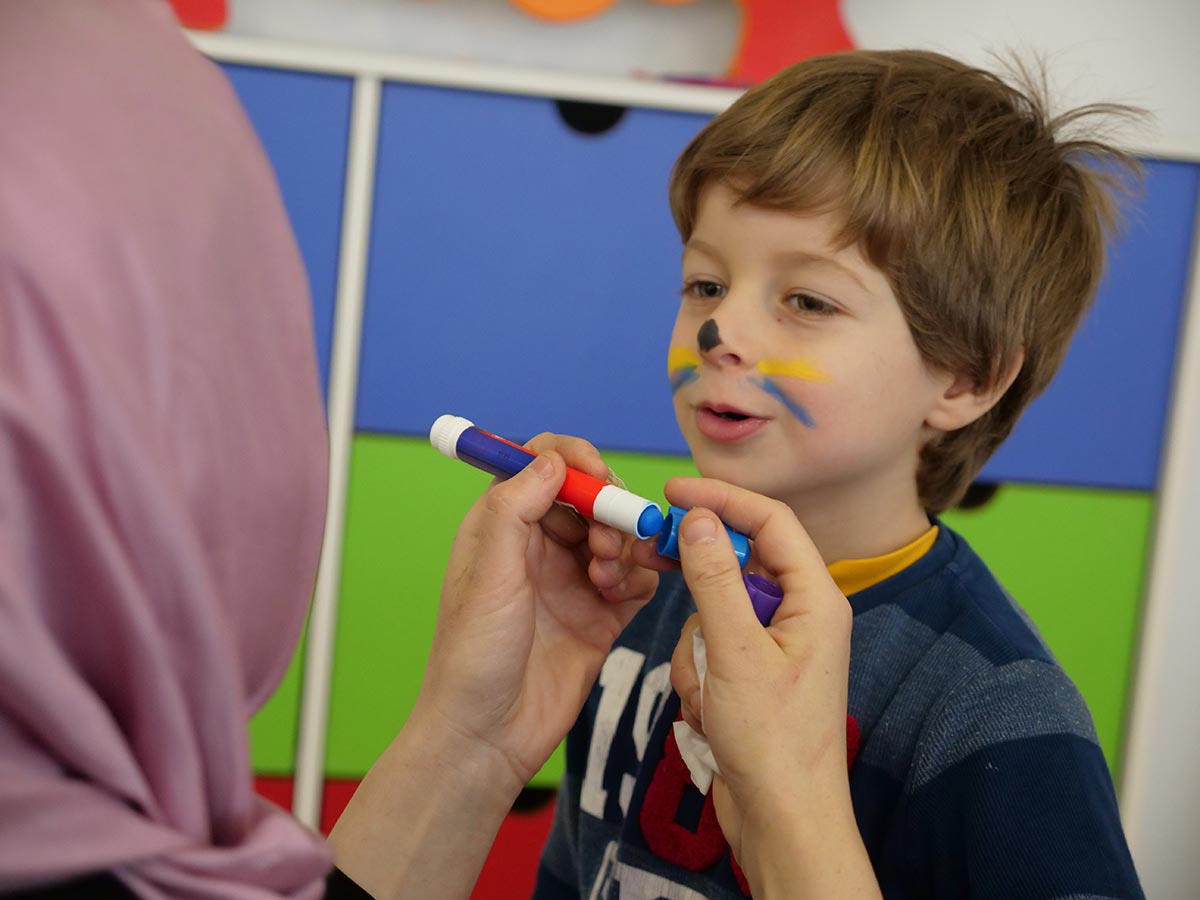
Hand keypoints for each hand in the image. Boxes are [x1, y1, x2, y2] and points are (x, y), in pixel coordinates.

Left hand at [414, 433, 657, 792]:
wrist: (490, 736)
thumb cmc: (473, 654)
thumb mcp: (489, 572)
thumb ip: (516, 508)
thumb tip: (550, 459)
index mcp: (502, 526)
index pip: (543, 465)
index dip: (574, 459)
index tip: (596, 475)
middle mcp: (539, 546)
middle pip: (591, 495)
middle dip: (607, 508)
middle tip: (603, 543)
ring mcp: (573, 579)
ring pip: (618, 533)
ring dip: (622, 544)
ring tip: (606, 577)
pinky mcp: (602, 614)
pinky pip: (637, 576)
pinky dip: (638, 576)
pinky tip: (619, 595)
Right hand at [665, 477, 878, 898]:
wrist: (783, 819)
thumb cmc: (772, 741)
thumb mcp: (734, 653)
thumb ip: (713, 579)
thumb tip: (697, 518)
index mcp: (815, 598)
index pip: (770, 521)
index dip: (721, 498)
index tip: (671, 490)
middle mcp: (800, 613)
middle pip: (737, 562)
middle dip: (696, 578)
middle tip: (649, 561)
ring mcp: (776, 645)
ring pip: (714, 609)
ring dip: (697, 646)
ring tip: (705, 691)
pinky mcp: (754, 673)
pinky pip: (711, 647)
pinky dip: (698, 673)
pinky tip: (707, 711)